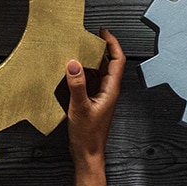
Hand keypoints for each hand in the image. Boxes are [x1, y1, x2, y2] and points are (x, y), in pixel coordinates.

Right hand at [64, 29, 122, 185]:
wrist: (87, 153)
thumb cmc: (88, 136)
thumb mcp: (80, 108)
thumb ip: (77, 85)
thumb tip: (74, 63)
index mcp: (111, 89)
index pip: (117, 60)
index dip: (112, 44)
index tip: (103, 32)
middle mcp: (107, 90)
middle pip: (107, 63)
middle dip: (98, 48)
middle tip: (85, 37)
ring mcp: (99, 95)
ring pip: (96, 71)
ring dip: (88, 60)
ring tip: (75, 50)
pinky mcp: (91, 100)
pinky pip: (88, 80)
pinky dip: (81, 72)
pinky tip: (70, 70)